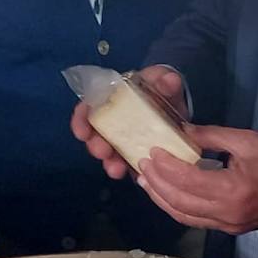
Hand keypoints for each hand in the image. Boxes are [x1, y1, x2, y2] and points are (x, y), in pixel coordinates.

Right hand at [71, 65, 189, 180]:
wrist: (176, 106)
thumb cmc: (162, 90)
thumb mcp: (163, 81)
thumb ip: (165, 80)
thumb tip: (169, 80)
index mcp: (112, 100)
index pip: (88, 109)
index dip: (81, 120)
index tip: (83, 131)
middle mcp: (112, 122)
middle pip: (94, 136)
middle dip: (95, 145)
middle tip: (102, 151)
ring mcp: (123, 141)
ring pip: (109, 154)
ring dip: (109, 162)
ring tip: (116, 169)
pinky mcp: (135, 156)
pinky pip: (128, 166)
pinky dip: (130, 172)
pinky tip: (136, 176)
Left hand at [137, 125, 257, 233]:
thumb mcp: (248, 141)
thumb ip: (212, 136)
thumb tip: (182, 131)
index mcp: (232, 190)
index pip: (188, 181)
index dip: (166, 166)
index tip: (151, 151)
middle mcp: (226, 213)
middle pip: (179, 202)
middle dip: (156, 183)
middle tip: (142, 163)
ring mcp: (226, 225)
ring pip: (183, 215)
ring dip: (160, 198)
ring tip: (145, 179)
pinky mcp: (227, 229)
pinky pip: (194, 220)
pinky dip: (175, 207)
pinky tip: (165, 193)